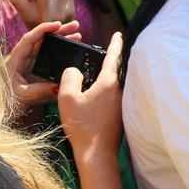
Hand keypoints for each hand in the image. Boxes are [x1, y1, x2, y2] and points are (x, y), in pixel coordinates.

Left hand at [4, 20, 81, 105]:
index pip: (29, 38)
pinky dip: (59, 53)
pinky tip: (70, 52)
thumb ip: (40, 90)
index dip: (43, 29)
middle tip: (75, 26)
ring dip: (61, 41)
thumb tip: (60, 85)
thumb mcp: (22, 96)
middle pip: (41, 39)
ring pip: (46, 47)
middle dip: (58, 31)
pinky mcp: (33, 70)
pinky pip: (47, 57)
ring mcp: (28, 63)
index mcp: (15, 60)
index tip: (58, 25)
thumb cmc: (5, 101)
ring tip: (77, 36)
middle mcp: (21, 58)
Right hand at [59, 32, 124, 157]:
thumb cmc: (82, 126)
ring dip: (105, 79)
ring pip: (113, 85)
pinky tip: (93, 99)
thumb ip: (69, 77)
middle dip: (109, 61)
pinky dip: (103, 93)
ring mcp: (121, 104)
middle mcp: (120, 90)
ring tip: (93, 76)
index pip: (113, 56)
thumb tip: (74, 70)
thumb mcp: (67, 97)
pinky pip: (111, 97)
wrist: (97, 155)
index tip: (118, 33)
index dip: (114, 43)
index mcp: (109, 82)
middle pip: (115, 70)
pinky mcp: (120, 115)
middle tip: (102, 53)